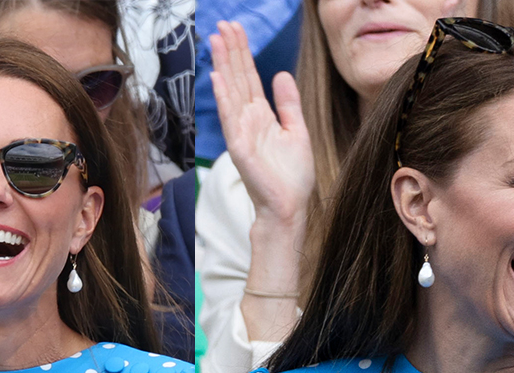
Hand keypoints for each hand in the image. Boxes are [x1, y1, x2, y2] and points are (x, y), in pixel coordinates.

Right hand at [209, 21, 314, 225]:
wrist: (289, 206)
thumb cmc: (292, 176)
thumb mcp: (297, 131)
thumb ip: (288, 103)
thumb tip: (281, 74)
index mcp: (262, 116)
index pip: (249, 77)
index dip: (242, 53)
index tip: (236, 29)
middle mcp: (248, 120)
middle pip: (236, 78)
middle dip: (230, 51)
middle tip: (222, 25)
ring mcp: (241, 132)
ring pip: (230, 91)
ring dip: (223, 66)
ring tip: (216, 40)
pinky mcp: (240, 147)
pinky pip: (230, 118)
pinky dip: (224, 98)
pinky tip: (218, 78)